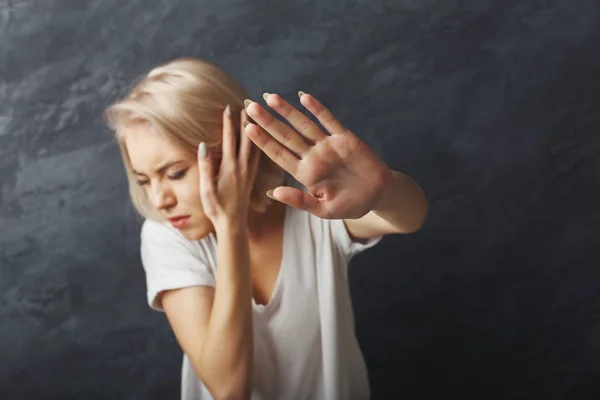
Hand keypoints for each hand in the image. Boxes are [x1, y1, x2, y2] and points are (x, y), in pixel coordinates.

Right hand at [197, 106, 260, 228]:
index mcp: (230, 168)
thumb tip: (203, 145)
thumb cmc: (216, 209)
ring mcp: (249, 172)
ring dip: (254, 129)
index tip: (229, 106)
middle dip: (246, 120)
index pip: (230, 140)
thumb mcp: (206, 189)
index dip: (229, 123)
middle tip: (248, 102)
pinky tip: (261, 138)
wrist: (233, 225)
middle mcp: (243, 167)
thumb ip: (205, 167)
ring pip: (254, 145)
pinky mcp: (252, 177)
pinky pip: (258, 155)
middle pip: (246, 138)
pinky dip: (259, 143)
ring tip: (255, 115)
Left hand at [243, 92, 392, 219]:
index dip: (263, 141)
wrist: (378, 195)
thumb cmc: (349, 205)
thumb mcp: (323, 209)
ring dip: (288, 111)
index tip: (248, 129)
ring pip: (304, 125)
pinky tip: (303, 97)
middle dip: (268, 121)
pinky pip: (329, 120)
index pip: (278, 154)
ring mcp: (327, 145)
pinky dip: (317, 109)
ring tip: (271, 98)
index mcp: (304, 173)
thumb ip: (299, 201)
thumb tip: (273, 193)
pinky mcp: (345, 138)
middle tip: (250, 106)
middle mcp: (312, 156)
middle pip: (286, 136)